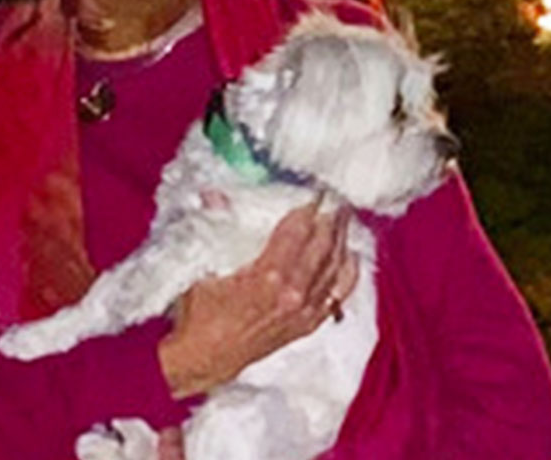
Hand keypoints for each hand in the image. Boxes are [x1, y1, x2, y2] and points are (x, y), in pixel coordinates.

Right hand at [156, 198, 358, 397]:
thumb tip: (215, 195)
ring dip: (342, 242)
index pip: (298, 232)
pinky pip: (336, 295)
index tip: (316, 191)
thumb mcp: (202, 266)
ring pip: (334, 270)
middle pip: (323, 247)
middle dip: (332, 220)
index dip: (308, 208)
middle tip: (337, 199)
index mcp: (269, 275)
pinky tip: (351, 259)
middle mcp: (294, 293)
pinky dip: (346, 275)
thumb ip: (214, 229)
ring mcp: (304, 312)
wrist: (204, 358)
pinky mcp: (307, 325)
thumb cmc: (199, 314)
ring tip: (346, 220)